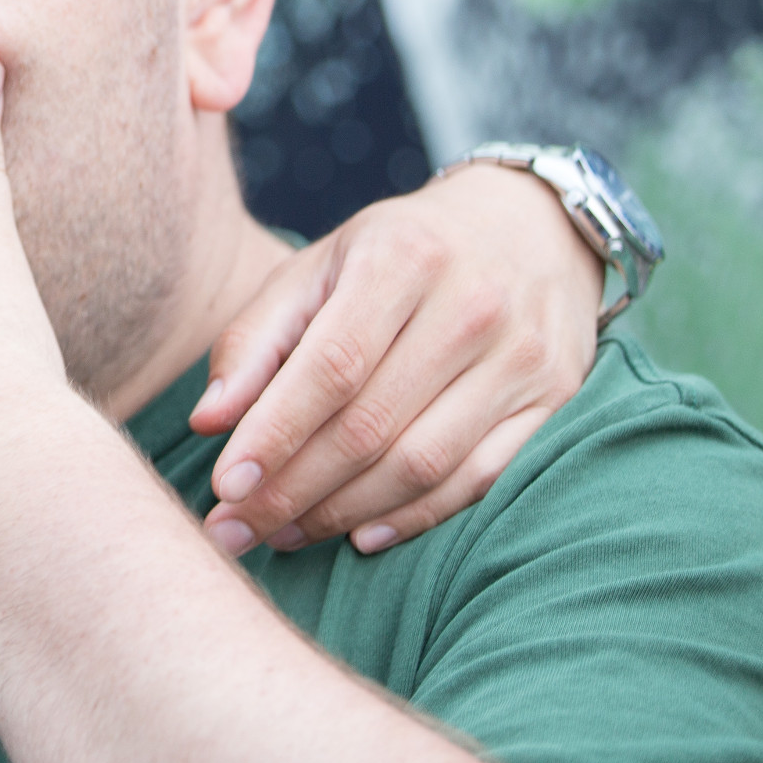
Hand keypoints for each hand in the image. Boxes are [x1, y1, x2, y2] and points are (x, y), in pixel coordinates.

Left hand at [193, 163, 601, 555]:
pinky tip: (358, 535)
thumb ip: (256, 338)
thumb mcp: (318, 267)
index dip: (274, 434)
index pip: (330, 367)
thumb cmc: (397, 253)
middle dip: (291, 490)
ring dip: (342, 512)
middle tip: (234, 530)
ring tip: (282, 534)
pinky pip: (479, 481)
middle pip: (370, 425)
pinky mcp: (554, 403)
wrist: (528, 227)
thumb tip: (208, 421)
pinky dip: (414, 518)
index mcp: (401, 260)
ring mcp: (521, 359)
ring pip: (422, 464)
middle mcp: (470, 308)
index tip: (223, 488)